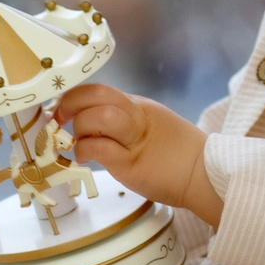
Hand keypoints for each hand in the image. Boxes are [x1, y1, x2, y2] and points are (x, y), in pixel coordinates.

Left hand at [55, 83, 218, 225]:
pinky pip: (101, 148)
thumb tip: (91, 125)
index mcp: (138, 106)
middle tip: (59, 121)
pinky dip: (85, 150)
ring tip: (77, 145)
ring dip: (79, 129)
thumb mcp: (151, 127)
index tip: (60, 109)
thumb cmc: (177, 155)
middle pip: (96, 95)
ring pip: (99, 117)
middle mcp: (136, 117)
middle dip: (69, 105)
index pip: (100, 90)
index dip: (74, 96)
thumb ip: (124, 123)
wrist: (205, 174)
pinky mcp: (132, 164)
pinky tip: (84, 159)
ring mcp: (135, 139)